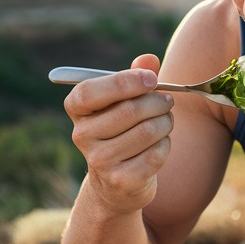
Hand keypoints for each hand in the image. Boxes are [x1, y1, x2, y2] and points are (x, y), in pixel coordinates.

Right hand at [64, 54, 174, 214]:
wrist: (116, 184)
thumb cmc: (121, 129)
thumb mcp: (122, 100)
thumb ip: (134, 76)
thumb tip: (149, 60)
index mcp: (77, 109)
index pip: (92, 91)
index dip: (126, 81)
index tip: (152, 80)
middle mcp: (81, 135)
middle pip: (129, 110)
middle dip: (158, 102)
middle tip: (167, 101)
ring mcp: (99, 161)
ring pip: (148, 130)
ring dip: (166, 122)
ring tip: (165, 122)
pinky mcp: (121, 181)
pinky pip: (157, 153)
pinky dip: (166, 144)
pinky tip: (159, 144)